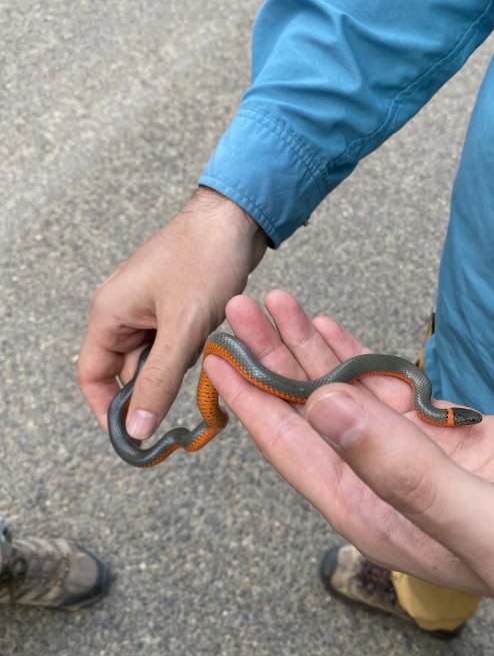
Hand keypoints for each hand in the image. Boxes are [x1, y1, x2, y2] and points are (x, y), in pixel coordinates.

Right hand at [77, 187, 266, 437]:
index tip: (135, 437)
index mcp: (110, 313)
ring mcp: (149, 308)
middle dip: (152, 390)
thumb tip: (136, 427)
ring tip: (203, 360)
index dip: (108, 410)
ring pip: (155, 359)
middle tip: (182, 404)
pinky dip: (191, 352)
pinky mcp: (174, 306)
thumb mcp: (182, 327)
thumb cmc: (205, 260)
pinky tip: (212, 344)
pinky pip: (174, 343)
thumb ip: (158, 380)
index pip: (92, 375)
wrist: (238, 218)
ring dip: (177, 369)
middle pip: (125, 370)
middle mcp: (123, 312)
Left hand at [203, 290, 493, 613]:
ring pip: (343, 395)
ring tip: (274, 306)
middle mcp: (383, 487)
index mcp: (378, 516)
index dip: (253, 406)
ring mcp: (413, 457)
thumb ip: (405, 473)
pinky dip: (355, 356)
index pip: (295, 455)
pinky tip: (329, 332)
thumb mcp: (490, 523)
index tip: (218, 362)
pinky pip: (384, 388)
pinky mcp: (444, 434)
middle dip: (270, 361)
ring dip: (307, 350)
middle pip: (309, 417)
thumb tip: (325, 410)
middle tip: (239, 311)